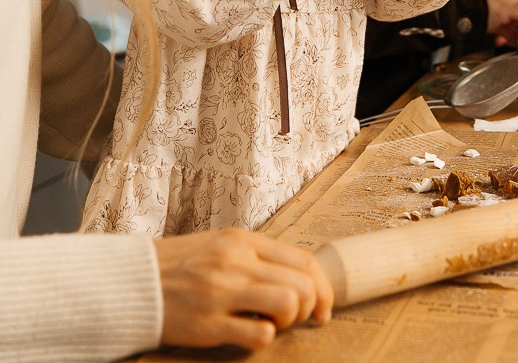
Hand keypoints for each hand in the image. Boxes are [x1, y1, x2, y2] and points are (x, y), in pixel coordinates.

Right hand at [155, 229, 333, 350]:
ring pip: (288, 304)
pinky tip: (248, 335)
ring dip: (289, 322)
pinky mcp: (208, 324)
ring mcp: (222, 292)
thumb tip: (299, 279)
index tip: (323, 307)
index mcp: (243, 241)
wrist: (132, 281)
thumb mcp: (221, 246)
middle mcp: (236, 262)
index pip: (304, 260)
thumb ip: (256, 257)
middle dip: (310, 307)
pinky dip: (264, 339)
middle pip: (302, 284)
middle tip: (299, 320)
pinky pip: (259, 335)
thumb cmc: (181, 266)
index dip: (323, 287)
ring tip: (273, 325)